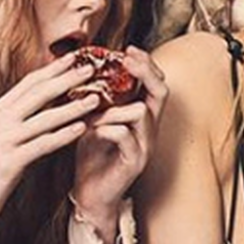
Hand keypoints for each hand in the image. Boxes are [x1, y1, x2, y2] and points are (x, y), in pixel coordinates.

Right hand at [0, 53, 100, 239]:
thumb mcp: (3, 136)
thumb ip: (21, 117)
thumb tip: (50, 98)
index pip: (28, 84)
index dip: (53, 69)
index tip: (76, 57)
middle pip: (37, 94)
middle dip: (66, 80)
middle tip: (91, 69)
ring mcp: (2, 141)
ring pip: (43, 119)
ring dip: (72, 108)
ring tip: (96, 99)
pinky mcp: (9, 162)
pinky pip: (41, 145)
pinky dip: (62, 136)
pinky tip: (82, 129)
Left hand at [72, 47, 168, 243]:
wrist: (92, 194)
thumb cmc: (93, 157)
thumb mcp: (95, 121)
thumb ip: (98, 101)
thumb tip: (83, 72)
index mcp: (143, 118)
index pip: (156, 84)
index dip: (146, 65)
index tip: (128, 49)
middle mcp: (150, 130)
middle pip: (160, 93)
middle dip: (145, 72)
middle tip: (127, 59)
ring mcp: (145, 146)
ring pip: (141, 113)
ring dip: (113, 106)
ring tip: (91, 109)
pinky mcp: (135, 162)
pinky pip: (126, 136)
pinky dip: (107, 128)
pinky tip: (91, 129)